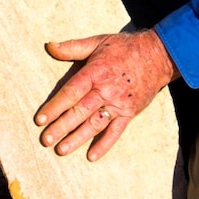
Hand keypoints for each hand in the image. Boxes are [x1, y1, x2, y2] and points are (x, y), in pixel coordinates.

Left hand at [35, 28, 178, 161]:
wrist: (159, 56)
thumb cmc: (124, 48)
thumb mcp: (98, 42)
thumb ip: (73, 47)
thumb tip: (49, 46)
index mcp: (96, 72)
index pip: (71, 92)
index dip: (55, 106)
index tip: (40, 119)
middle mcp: (106, 90)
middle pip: (80, 111)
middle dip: (61, 127)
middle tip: (45, 140)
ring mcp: (118, 103)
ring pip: (95, 124)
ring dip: (77, 138)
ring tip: (61, 150)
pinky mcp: (129, 112)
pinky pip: (115, 131)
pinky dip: (104, 144)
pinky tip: (91, 156)